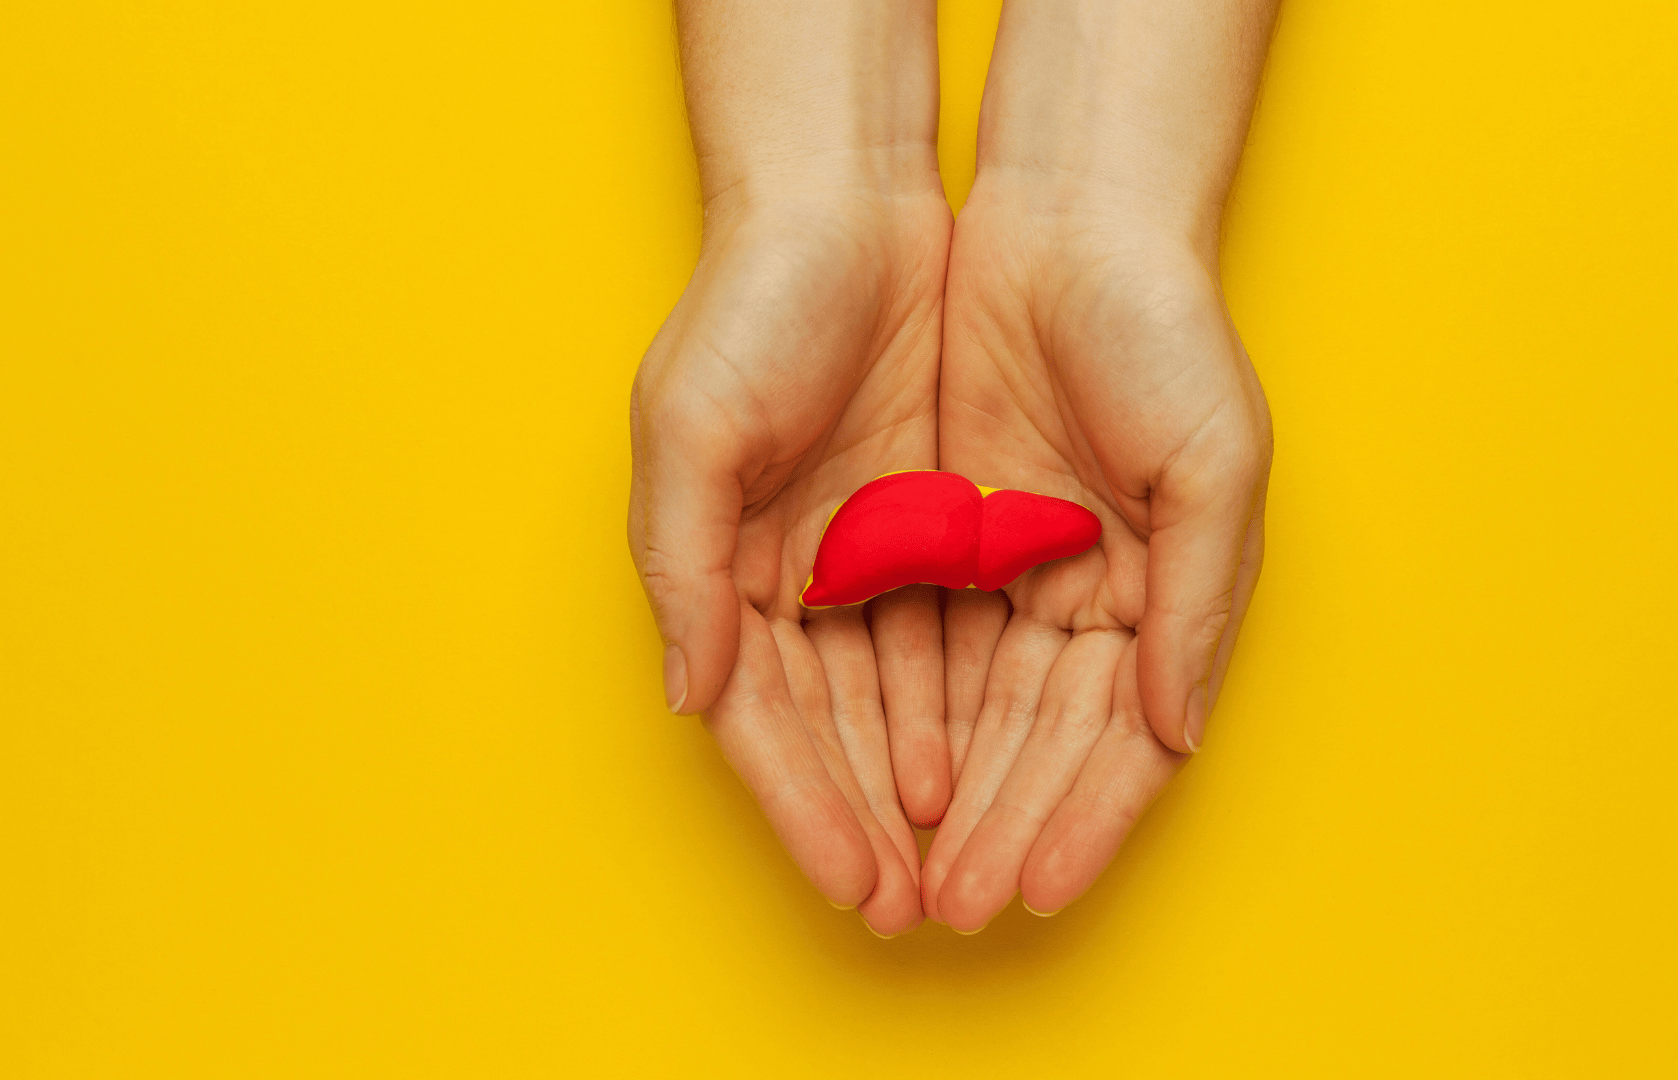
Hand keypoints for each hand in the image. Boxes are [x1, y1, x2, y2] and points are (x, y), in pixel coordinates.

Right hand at [631, 0, 950, 934]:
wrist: (844, 203)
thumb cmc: (749, 304)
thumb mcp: (693, 426)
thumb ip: (683, 567)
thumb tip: (693, 694)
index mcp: (719, 570)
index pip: (765, 723)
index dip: (806, 809)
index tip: (855, 884)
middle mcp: (785, 579)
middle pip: (833, 732)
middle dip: (870, 823)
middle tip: (917, 908)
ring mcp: (860, 556)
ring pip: (895, 700)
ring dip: (920, 783)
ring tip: (958, 862)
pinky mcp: (927, 523)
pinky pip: (947, 636)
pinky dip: (961, 703)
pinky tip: (982, 764)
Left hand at [922, 0, 1278, 931]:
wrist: (1074, 218)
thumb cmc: (1166, 330)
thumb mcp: (1213, 464)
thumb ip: (1196, 605)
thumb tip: (1172, 734)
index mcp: (1167, 592)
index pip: (1122, 737)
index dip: (1084, 819)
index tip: (1038, 889)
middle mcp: (1095, 596)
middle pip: (1042, 741)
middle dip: (1004, 828)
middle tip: (957, 907)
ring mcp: (1019, 567)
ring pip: (981, 709)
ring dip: (954, 794)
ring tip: (916, 873)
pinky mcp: (950, 529)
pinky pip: (926, 640)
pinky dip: (913, 713)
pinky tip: (897, 777)